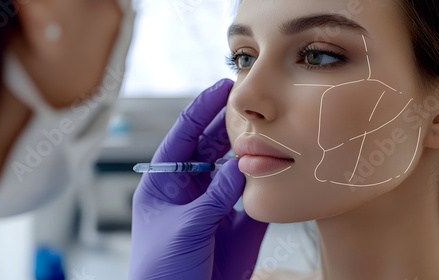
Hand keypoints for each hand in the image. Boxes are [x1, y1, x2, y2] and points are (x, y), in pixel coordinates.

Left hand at [128, 79, 267, 279]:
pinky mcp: (235, 223)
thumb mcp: (186, 227)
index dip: (201, 109)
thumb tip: (242, 162)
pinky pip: (252, 195)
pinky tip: (276, 164)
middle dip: (228, 123)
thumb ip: (215, 195)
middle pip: (210, 145)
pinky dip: (263, 181)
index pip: (183, 135)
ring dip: (249, 149)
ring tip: (268, 126)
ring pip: (234, 167)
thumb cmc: (162, 269)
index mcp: (164, 182)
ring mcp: (213, 204)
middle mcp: (190, 187)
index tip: (222, 87)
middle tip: (251, 100)